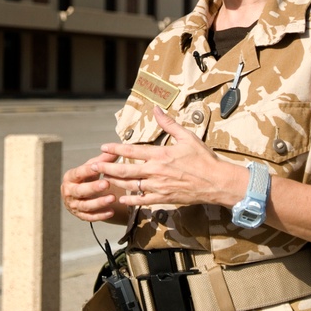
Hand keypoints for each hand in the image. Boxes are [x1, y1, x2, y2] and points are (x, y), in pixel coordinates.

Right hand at [61, 150, 124, 222]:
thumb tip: (116, 151)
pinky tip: (111, 212)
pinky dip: (100, 215)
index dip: (88, 170)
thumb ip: (102, 160)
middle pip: (80, 191)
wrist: (77, 195)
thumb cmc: (86, 178)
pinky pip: (90, 217)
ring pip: (85, 206)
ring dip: (99, 202)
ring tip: (113, 198)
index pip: (78, 173)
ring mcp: (73, 205)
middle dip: (93, 188)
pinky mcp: (80, 215)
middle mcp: (69, 192)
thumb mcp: (91, 168)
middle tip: (107, 184)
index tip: (99, 167)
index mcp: (70, 177)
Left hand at [94, 107, 245, 208]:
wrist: (216, 182)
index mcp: (160, 155)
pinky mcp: (164, 199)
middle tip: (94, 167)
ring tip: (103, 180)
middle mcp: (156, 172)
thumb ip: (169, 124)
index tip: (103, 148)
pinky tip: (122, 198)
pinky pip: (143, 201)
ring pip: (131, 186)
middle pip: (126, 171)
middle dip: (108, 169)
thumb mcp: (187, 137)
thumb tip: (156, 109)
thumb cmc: (203, 159)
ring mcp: (158, 187)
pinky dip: (131, 200)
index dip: (115, 150)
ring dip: (116, 183)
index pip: (132, 151)